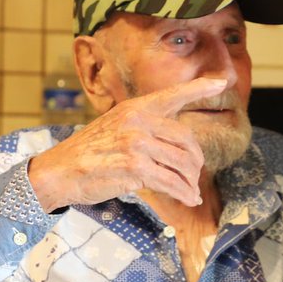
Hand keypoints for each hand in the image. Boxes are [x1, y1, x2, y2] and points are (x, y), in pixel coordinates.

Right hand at [28, 77, 227, 210]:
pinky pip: (171, 182)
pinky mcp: (135, 167)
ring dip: (191, 182)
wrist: (60, 171)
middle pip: (187, 140)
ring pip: (182, 164)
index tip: (222, 81)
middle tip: (195, 177)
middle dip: (195, 163)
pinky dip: (184, 193)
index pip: (172, 95)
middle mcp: (138, 120)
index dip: (199, 87)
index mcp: (135, 107)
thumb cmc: (90, 153)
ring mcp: (136, 143)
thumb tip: (177, 146)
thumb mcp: (116, 127)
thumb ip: (144, 128)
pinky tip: (188, 199)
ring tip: (191, 192)